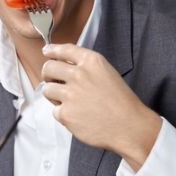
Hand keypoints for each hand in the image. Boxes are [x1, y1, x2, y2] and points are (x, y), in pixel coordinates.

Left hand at [41, 44, 161, 167]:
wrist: (129, 127)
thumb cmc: (121, 102)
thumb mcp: (107, 73)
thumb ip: (87, 67)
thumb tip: (64, 64)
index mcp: (92, 62)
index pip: (65, 49)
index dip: (52, 50)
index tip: (47, 51)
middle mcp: (79, 75)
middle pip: (48, 68)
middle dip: (48, 74)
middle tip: (53, 82)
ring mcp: (70, 94)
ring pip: (47, 89)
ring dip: (54, 95)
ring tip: (69, 102)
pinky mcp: (65, 113)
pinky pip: (55, 111)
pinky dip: (64, 115)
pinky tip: (78, 117)